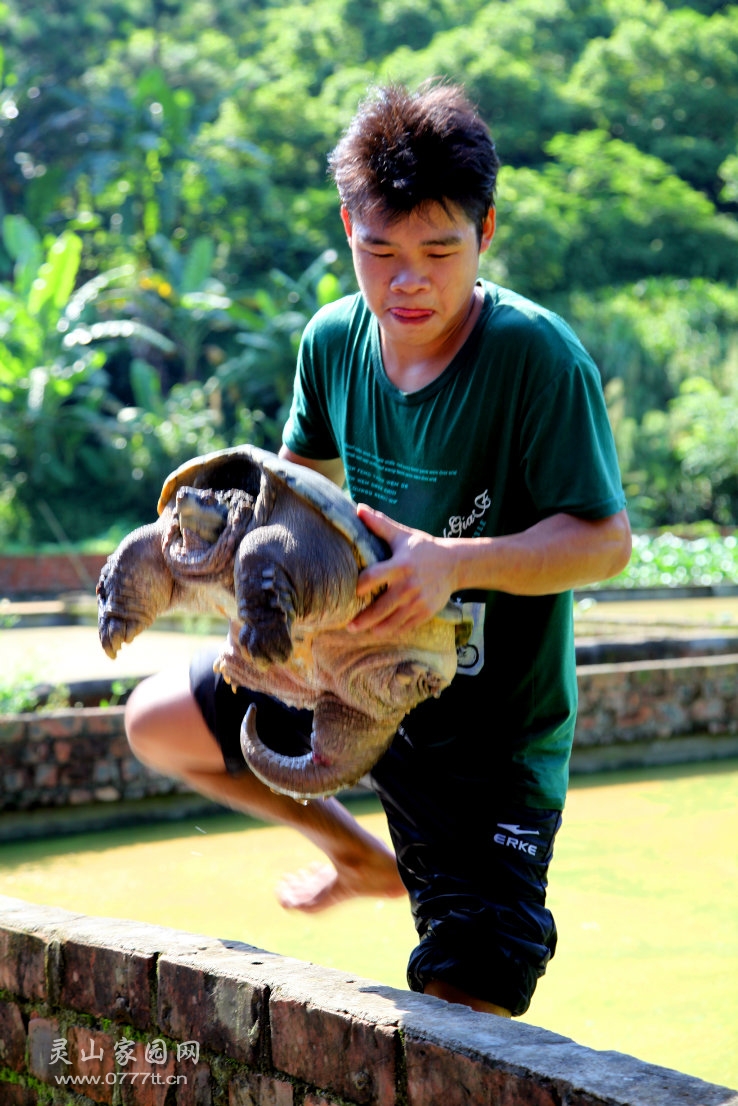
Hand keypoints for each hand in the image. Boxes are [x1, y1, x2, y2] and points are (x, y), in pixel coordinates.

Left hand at [348, 505, 457, 634]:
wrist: (454, 564)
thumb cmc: (423, 548)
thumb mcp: (402, 535)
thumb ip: (380, 524)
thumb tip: (358, 508)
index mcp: (400, 565)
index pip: (375, 577)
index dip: (361, 585)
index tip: (353, 591)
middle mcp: (409, 585)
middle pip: (382, 606)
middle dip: (364, 618)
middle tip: (349, 625)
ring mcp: (419, 601)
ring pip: (393, 621)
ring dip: (376, 629)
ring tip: (361, 631)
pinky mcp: (426, 611)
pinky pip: (407, 626)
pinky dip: (393, 630)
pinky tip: (381, 632)